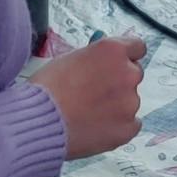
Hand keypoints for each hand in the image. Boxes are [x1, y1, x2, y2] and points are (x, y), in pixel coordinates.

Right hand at [32, 35, 146, 159]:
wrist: (39, 121)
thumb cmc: (48, 87)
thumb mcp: (70, 58)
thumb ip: (94, 58)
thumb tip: (103, 62)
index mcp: (113, 51)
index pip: (137, 47)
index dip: (125, 56)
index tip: (115, 65)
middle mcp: (128, 74)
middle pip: (133, 74)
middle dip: (119, 81)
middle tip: (96, 93)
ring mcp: (130, 103)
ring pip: (129, 101)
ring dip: (116, 105)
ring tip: (89, 115)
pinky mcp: (128, 129)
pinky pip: (130, 124)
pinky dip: (117, 126)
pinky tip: (97, 128)